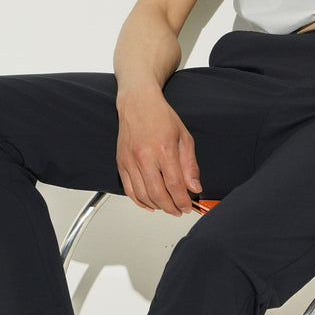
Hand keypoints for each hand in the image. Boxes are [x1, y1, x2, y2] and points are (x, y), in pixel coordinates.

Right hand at [116, 90, 201, 214]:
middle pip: (157, 194)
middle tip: (178, 211)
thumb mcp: (184, 137)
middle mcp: (144, 156)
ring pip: (143, 195)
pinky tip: (150, 204)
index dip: (182, 201)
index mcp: (164, 149)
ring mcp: (130, 160)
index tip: (188, 206)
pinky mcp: (120, 162)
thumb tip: (194, 187)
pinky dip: (140, 201)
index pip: (174, 185)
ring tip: (167, 207)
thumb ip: (190, 165)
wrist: (137, 103)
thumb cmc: (161, 116)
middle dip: (170, 208)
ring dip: (157, 206)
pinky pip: (129, 189)